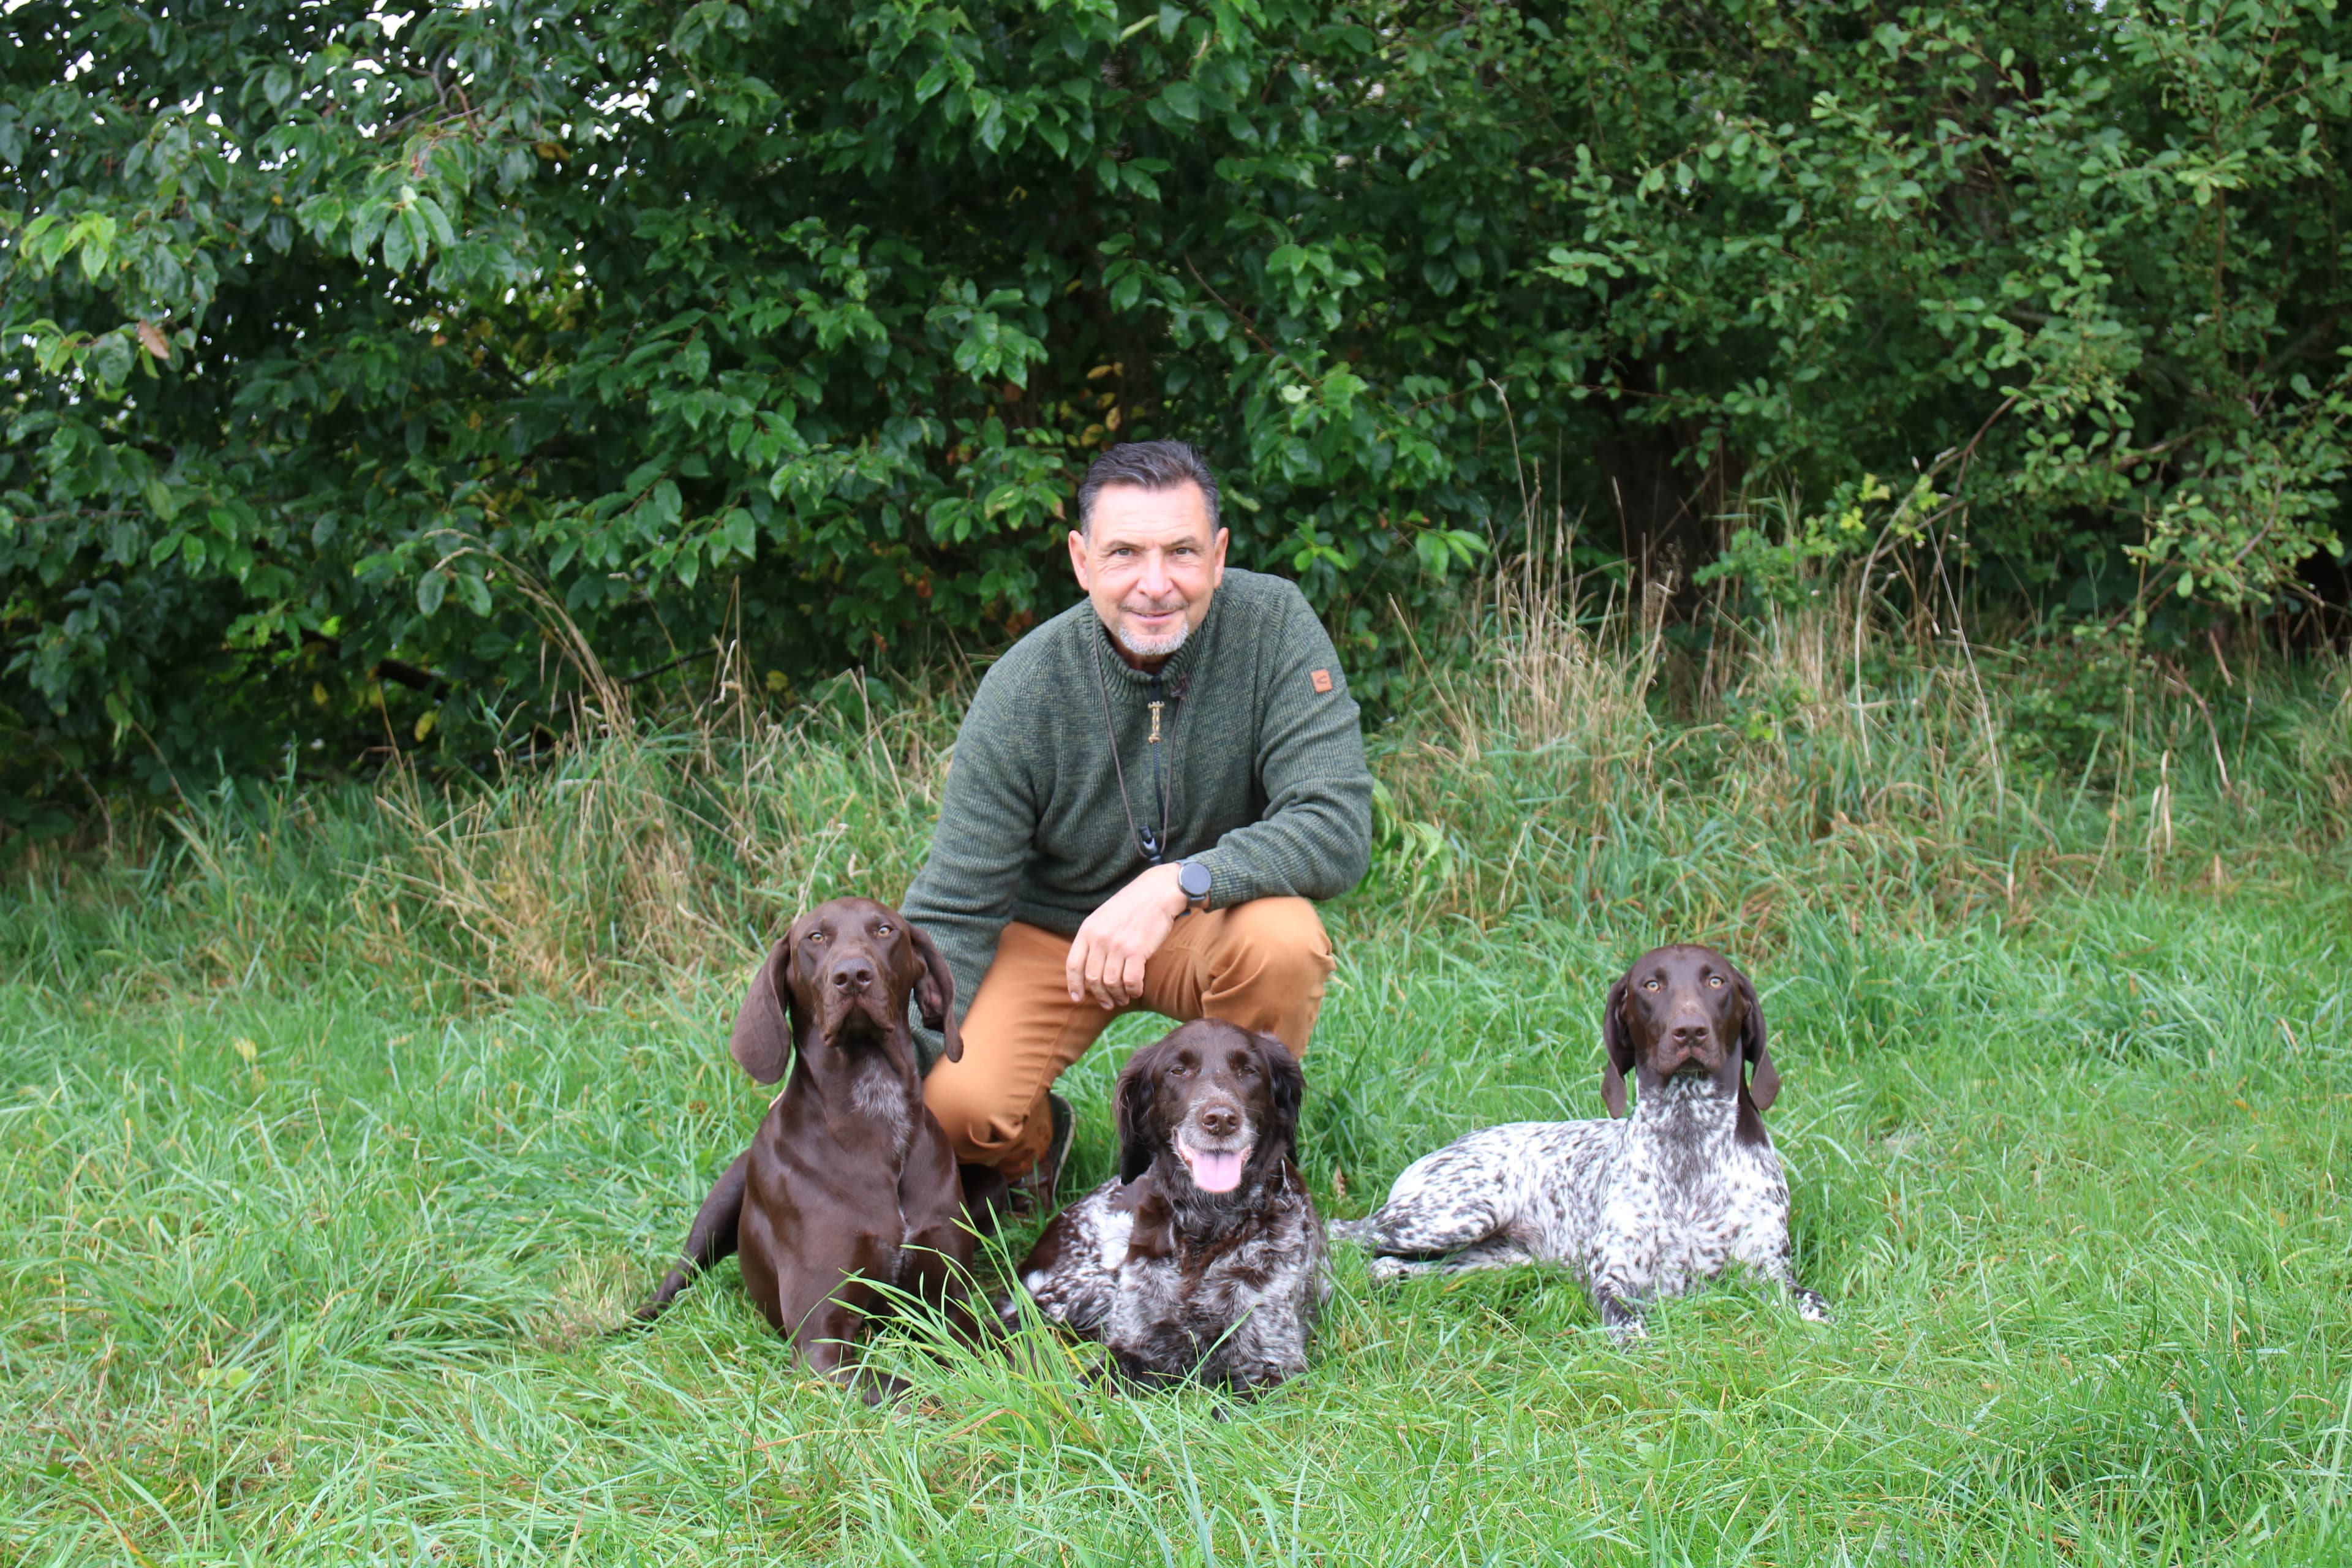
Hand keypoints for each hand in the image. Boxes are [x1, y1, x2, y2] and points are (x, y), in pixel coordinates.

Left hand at [1066, 862, 1189, 1009]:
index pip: (1073, 965)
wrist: (1156, 892)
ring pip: (1111, 983)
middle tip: (1108, 1003)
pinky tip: (1137, 991)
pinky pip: (1131, 980)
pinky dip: (1133, 990)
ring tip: (1123, 998)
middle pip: (1092, 978)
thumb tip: (1088, 966)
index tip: (1077, 997)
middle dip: (1099, 995)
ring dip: (1117, 995)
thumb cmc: (1131, 905)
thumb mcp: (1102, 916)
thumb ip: (1093, 938)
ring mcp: (1117, 945)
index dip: (1074, 984)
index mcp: (1087, 930)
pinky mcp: (1137, 950)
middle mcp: (1099, 939)